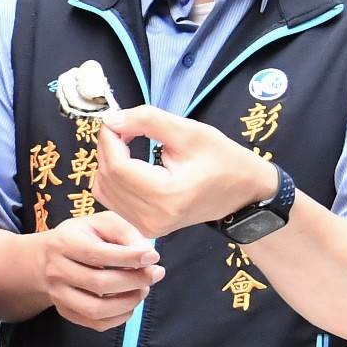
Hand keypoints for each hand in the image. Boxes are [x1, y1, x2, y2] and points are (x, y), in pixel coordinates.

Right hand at [35, 209, 164, 330]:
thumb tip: (148, 256)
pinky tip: (129, 303)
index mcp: (64, 242)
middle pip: (99, 284)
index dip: (129, 258)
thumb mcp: (102, 223)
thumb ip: (126, 234)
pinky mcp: (65, 311)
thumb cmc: (82, 236)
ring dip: (128, 303)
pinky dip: (119, 318)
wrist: (46, 258)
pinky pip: (96, 323)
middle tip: (156, 274)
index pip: (97, 254)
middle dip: (135, 281)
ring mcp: (58, 295)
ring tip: (143, 290)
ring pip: (96, 309)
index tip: (153, 257)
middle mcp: (56, 270)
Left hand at [91, 105, 279, 239]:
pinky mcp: (145, 227)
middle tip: (124, 127)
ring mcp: (147, 226)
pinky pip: (112, 200)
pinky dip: (113, 178)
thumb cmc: (223, 159)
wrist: (244, 193)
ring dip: (108, 162)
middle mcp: (152, 218)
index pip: (117, 166)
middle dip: (107, 147)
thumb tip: (110, 120)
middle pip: (107, 177)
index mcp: (166, 196)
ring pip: (103, 189)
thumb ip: (147, 121)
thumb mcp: (189, 131)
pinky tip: (129, 162)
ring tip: (128, 143)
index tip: (117, 120)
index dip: (109, 139)